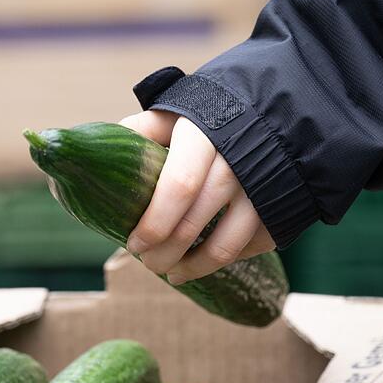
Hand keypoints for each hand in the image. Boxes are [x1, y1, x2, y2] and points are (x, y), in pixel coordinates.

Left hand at [119, 110, 275, 284]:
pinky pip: (251, 246)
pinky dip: (225, 260)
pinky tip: (205, 263)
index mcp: (204, 136)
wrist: (280, 109)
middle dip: (165, 253)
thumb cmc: (214, 115)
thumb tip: (100, 153)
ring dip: (194, 267)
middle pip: (195, 223)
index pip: (178, 187)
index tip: (134, 244)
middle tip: (148, 263)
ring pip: (225, 245)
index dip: (154, 223)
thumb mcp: (179, 111)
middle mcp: (237, 162)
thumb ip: (143, 130)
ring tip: (173, 273)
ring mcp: (263, 188)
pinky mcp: (281, 207)